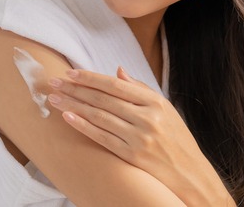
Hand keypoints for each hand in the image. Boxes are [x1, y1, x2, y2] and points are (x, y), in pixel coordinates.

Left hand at [47, 67, 234, 206]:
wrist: (189, 172)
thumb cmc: (176, 139)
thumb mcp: (165, 109)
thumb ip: (141, 90)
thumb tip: (117, 71)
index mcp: (156, 102)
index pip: (116, 85)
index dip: (91, 78)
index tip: (70, 73)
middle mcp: (148, 117)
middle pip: (104, 99)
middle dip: (76, 89)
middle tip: (54, 81)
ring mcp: (140, 137)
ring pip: (99, 117)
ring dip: (74, 105)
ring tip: (54, 98)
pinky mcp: (132, 155)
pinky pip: (103, 138)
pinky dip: (84, 126)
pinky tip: (68, 117)